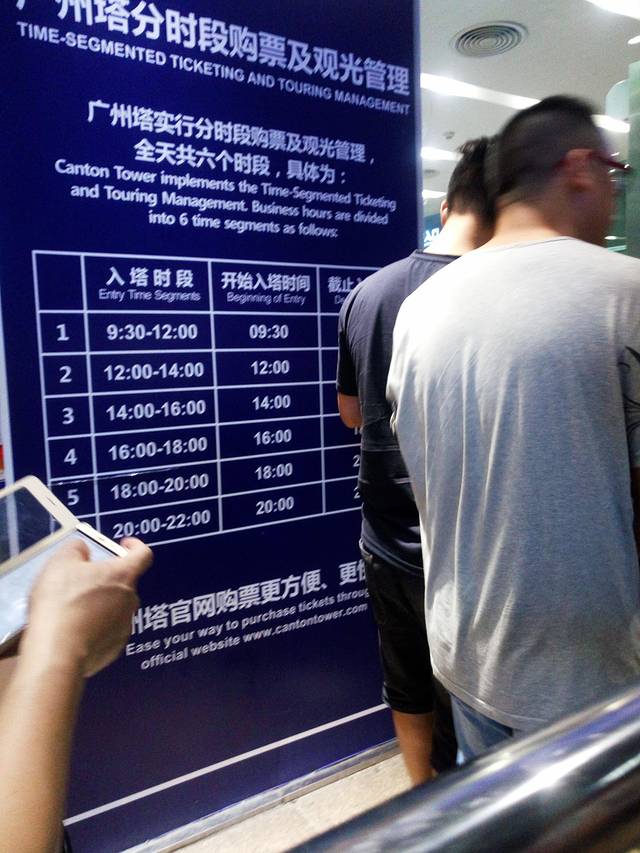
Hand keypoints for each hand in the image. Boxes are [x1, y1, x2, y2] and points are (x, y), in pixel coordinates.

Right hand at [23, 537, 151, 677]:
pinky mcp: (114, 648)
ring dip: (102, 605)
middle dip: (108, 580)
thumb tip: (83, 550)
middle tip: (83, 582)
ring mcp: (125, 626)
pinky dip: (97, 628)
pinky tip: (76, 630)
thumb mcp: (60, 563)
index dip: (135, 546)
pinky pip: (108, 631)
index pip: (143, 554)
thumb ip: (76, 549)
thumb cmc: (61, 603)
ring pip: (117, 608)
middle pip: (125, 583)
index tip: (124, 545)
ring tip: (75, 609)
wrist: (57, 653)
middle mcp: (130, 600)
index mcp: (123, 576)